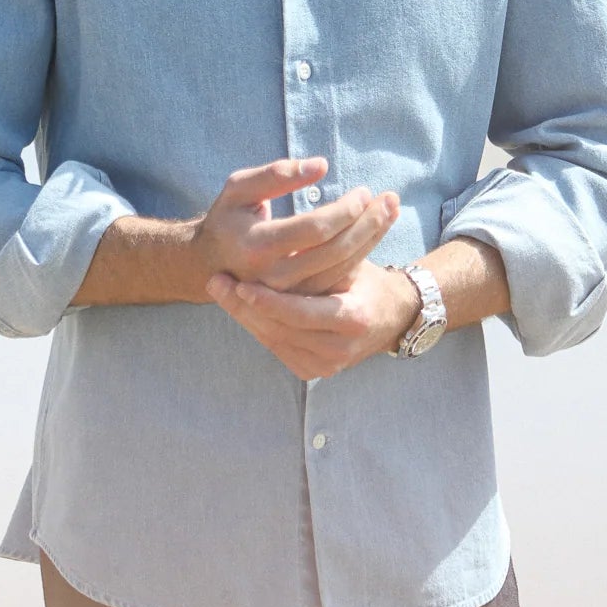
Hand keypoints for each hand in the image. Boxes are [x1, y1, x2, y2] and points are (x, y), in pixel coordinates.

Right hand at [194, 158, 398, 298]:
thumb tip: (321, 166)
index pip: (315, 229)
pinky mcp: (297, 302)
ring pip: (340, 270)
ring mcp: (287, 295)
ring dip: (372, 239)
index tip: (363, 192)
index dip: (345, 209)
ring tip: (392, 211)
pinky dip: (360, 257)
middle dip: (368, 224)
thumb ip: (277, 174)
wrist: (209, 264)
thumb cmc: (228, 218)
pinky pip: (335, 282)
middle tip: (390, 200)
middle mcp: (273, 276)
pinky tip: (375, 235)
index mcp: (258, 245)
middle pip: (334, 251)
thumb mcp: (240, 187)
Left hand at [205, 256, 422, 380]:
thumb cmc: (366, 279)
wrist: (390, 315)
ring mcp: (326, 366)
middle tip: (215, 281)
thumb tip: (296, 235)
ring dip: (244, 315)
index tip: (240, 283)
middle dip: (243, 306)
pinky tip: (237, 305)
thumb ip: (324, 254)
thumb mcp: (351, 261)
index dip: (268, 300)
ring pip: (273, 339)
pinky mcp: (315, 371)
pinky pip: (278, 348)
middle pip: (279, 329)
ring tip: (219, 289)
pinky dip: (258, 325)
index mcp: (352, 319)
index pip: (300, 313)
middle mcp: (339, 350)